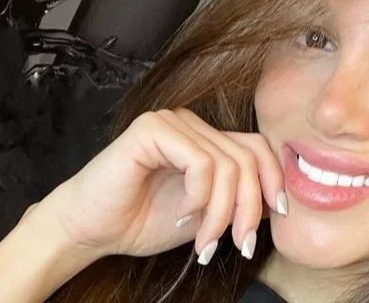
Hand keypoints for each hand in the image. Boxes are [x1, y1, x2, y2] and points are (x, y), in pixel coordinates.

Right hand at [36, 108, 285, 263]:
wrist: (90, 230)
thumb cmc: (141, 221)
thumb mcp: (206, 214)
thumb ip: (236, 199)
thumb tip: (276, 200)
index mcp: (205, 138)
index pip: (257, 147)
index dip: (274, 179)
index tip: (278, 214)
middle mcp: (191, 124)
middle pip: (247, 159)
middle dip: (248, 209)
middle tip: (239, 245)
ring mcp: (172, 121)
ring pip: (227, 165)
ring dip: (222, 213)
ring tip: (204, 242)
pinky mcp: (152, 128)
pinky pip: (201, 162)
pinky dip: (199, 197)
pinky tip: (181, 215)